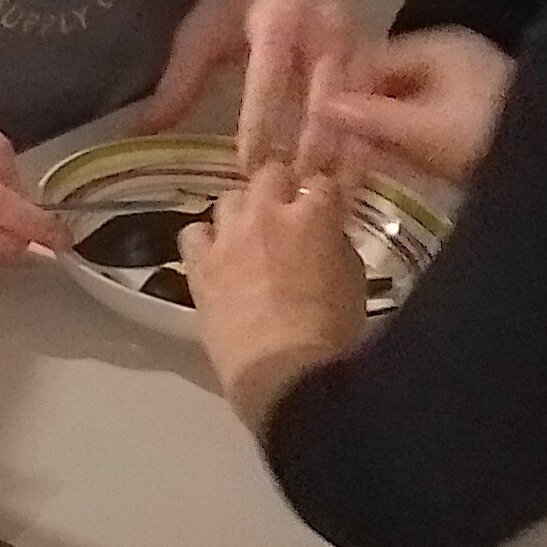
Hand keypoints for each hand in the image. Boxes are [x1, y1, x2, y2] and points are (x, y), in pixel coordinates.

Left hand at [132, 0, 359, 175]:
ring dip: (344, 151)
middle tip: (294, 195)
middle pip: (324, 98)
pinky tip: (352, 178)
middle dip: (311, 148)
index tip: (248, 168)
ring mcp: (357, 42)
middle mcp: (324, 30)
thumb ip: (178, 83)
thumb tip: (140, 134)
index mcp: (277, 18)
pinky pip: (374, 103)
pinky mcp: (374, 55)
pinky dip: (364, 139)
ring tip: (328, 197)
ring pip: (358, 105)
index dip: (259, 124)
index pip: (268, 79)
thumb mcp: (203, 28)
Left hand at [183, 161, 373, 432]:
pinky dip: (204, 240)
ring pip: (229, 199)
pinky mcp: (199, 264)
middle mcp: (267, 213)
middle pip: (269, 175)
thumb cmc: (331, 330)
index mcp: (314, 214)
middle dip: (279, 187)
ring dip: (242, 212)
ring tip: (248, 234)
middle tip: (284, 210)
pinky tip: (214, 256)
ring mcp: (228, 236)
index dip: (322, 190)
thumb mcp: (353, 278)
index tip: (323, 202)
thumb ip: (336, 242)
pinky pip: (193, 233)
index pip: (320, 180)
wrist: (285, 371)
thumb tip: (326, 232)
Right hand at [314, 29, 512, 190]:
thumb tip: (319, 107)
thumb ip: (371, 117)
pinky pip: (426, 126)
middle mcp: (449, 61)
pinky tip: (388, 166)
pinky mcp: (475, 120)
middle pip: (388, 84)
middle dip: (360, 114)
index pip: (369, 58)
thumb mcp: (423, 128)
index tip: (311, 118)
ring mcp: (465, 90)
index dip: (340, 87)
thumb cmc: (485, 133)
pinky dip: (406, 143)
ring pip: (406, 108)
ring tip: (352, 160)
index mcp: (436, 47)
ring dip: (382, 132)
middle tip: (327, 146)